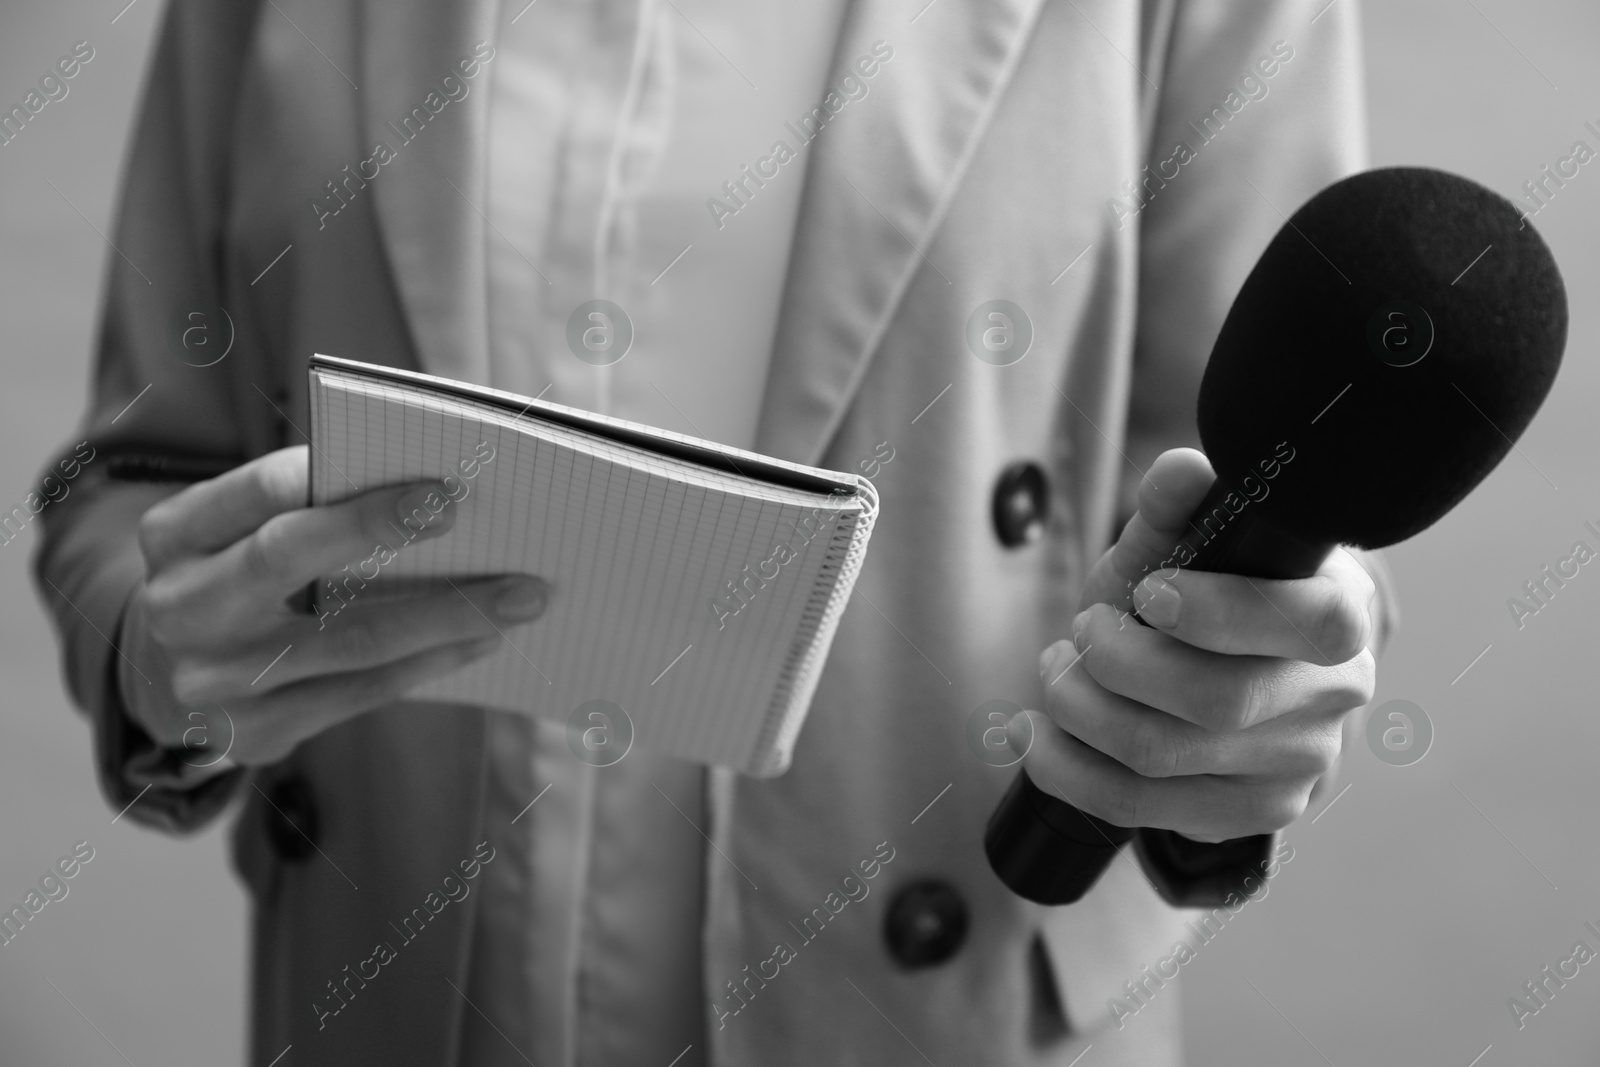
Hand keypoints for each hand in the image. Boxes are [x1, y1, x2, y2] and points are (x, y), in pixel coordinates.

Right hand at [120, 445, 549, 766]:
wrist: (168, 679)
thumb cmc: (236, 575)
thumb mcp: (238, 531)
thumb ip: (303, 503)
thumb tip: (431, 490)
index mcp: (175, 536)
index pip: (259, 492)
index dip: (340, 484)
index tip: (434, 485)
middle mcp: (182, 608)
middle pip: (287, 557)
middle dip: (380, 531)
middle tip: (466, 517)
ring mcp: (214, 681)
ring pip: (348, 641)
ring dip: (446, 615)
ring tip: (519, 596)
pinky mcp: (255, 735)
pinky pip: (360, 694)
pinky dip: (430, 664)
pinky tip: (481, 641)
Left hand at [1014, 448, 1376, 842]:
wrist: (1196, 674)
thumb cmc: (1193, 595)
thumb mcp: (1178, 546)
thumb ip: (1177, 509)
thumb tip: (1183, 471)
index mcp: (1340, 609)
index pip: (1314, 623)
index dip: (1223, 612)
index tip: (1150, 594)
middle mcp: (1335, 694)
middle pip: (1218, 701)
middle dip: (1117, 662)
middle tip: (1081, 630)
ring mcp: (1299, 765)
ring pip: (1163, 757)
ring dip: (1078, 709)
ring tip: (1055, 670)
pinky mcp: (1248, 814)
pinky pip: (1136, 806)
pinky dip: (1064, 768)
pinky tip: (1033, 735)